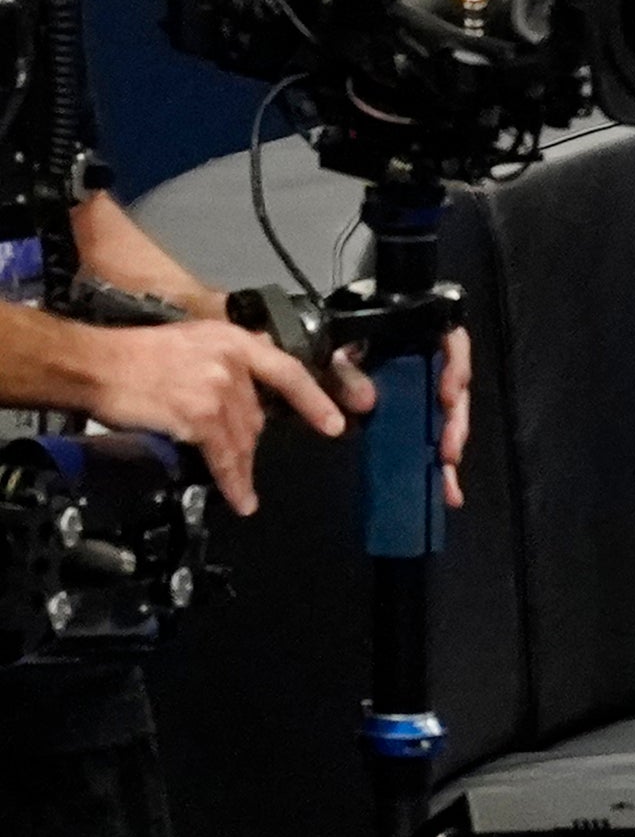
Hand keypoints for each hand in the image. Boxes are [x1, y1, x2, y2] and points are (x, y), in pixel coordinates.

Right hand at [70, 312, 344, 518]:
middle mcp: (234, 364)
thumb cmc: (135, 354)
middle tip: (244, 459)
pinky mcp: (200, 417)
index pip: (289, 370)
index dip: (315, 399)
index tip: (335, 423)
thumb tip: (250, 384)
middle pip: (260, 415)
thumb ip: (228, 359)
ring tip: (245, 488)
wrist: (97, 364)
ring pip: (246, 438)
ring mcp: (219, 390)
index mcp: (236, 341)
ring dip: (244, 466)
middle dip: (252, 440)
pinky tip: (240, 495)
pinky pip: (226, 456)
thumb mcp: (194, 340)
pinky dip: (234, 480)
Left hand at [308, 323, 471, 513]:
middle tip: (448, 451)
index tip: (447, 397)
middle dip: (455, 422)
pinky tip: (444, 487)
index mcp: (412, 335)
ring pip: (448, 417)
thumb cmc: (319, 353)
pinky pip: (430, 435)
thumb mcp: (329, 355)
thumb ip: (345, 372)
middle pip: (456, 388)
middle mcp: (424, 363)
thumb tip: (368, 403)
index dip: (456, 368)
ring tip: (448, 479)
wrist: (298, 371)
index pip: (452, 342)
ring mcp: (419, 393)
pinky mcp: (410, 418)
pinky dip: (437, 462)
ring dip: (450, 447)